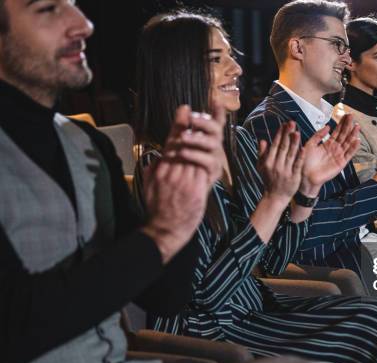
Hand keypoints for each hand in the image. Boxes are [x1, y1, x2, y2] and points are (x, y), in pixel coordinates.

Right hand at [142, 104, 224, 262]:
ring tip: (213, 126)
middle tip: (203, 112)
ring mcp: (184, 181)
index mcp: (160, 169)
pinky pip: (205, 170)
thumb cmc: (157, 208)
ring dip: (205, 140)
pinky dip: (210, 158)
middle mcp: (171, 172)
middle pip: (185, 143)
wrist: (165, 230)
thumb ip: (154, 169)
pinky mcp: (196, 190)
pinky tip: (216, 148)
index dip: (179, 123)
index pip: (170, 141)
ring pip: (197, 153)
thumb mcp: (150, 186)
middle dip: (195, 127)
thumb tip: (158, 156)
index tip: (185, 108)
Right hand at [257, 121, 304, 204]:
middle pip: (283, 147)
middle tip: (291, 123)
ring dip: (294, 143)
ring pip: (290, 154)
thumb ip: (262, 153)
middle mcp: (276, 165)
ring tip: (297, 132)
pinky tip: (302, 148)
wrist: (275, 197)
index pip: (275, 145)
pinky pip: (297, 165)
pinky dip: (300, 156)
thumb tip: (262, 140)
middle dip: (287, 134)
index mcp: (268, 161)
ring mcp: (285, 171)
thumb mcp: (262, 167)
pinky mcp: (294, 177)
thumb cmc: (269, 180)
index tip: (284, 124)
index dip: (280, 134)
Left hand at [300, 114, 359, 196]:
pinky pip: (349, 154)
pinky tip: (357, 140)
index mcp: (327, 144)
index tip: (346, 115)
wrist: (305, 176)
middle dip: (348, 125)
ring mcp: (338, 156)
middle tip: (351, 116)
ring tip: (357, 126)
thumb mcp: (310, 144)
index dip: (341, 123)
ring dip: (353, 134)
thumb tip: (327, 126)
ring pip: (348, 143)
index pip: (337, 132)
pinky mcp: (341, 163)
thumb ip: (318, 135)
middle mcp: (334, 149)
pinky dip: (353, 148)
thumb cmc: (305, 162)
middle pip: (343, 135)